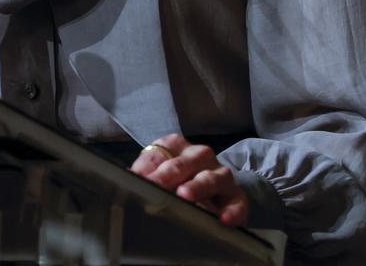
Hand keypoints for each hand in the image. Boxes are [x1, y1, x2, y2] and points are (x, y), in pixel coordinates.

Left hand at [129, 133, 247, 226]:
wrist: (215, 190)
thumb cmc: (179, 180)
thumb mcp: (158, 172)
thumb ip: (145, 173)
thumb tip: (128, 180)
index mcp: (177, 146)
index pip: (161, 153)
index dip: (148, 167)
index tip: (137, 180)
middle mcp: (200, 155)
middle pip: (184, 163)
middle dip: (168, 175)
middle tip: (156, 186)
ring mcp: (220, 174)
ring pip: (211, 178)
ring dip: (197, 186)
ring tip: (185, 195)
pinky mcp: (236, 196)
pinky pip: (237, 202)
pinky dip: (231, 211)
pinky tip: (223, 219)